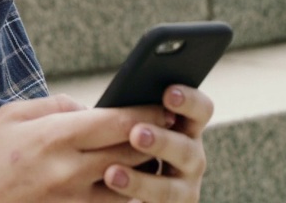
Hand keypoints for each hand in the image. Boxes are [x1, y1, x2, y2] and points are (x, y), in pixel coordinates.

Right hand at [0, 94, 171, 202]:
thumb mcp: (10, 116)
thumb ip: (53, 106)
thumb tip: (89, 108)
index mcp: (54, 136)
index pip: (116, 121)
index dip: (146, 112)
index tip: (163, 104)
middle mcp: (70, 170)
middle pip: (131, 151)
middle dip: (155, 137)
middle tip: (171, 126)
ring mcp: (73, 200)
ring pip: (129, 182)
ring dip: (145, 167)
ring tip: (156, 153)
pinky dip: (126, 192)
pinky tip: (130, 180)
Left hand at [102, 85, 214, 202]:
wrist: (102, 182)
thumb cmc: (113, 142)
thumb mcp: (119, 123)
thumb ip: (118, 111)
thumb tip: (85, 105)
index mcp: (183, 126)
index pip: (199, 110)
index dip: (189, 100)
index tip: (168, 93)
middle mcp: (189, 156)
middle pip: (188, 149)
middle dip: (162, 141)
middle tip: (135, 133)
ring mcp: (182, 188)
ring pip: (169, 188)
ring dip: (141, 180)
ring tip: (110, 173)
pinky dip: (135, 198)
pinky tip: (111, 187)